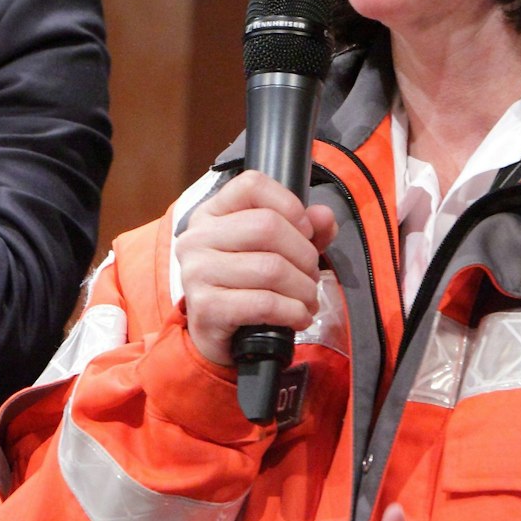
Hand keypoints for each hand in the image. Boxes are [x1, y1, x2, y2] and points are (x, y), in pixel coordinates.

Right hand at [174, 170, 336, 366]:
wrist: (217, 335)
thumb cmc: (246, 285)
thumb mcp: (275, 250)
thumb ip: (304, 230)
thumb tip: (324, 217)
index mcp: (211, 213)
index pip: (251, 184)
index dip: (289, 205)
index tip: (304, 231)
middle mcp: (197, 237)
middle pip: (267, 226)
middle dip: (304, 255)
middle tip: (310, 276)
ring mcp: (197, 272)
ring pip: (271, 268)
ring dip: (303, 289)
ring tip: (308, 300)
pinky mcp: (207, 307)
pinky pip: (264, 303)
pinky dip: (293, 312)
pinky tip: (298, 317)